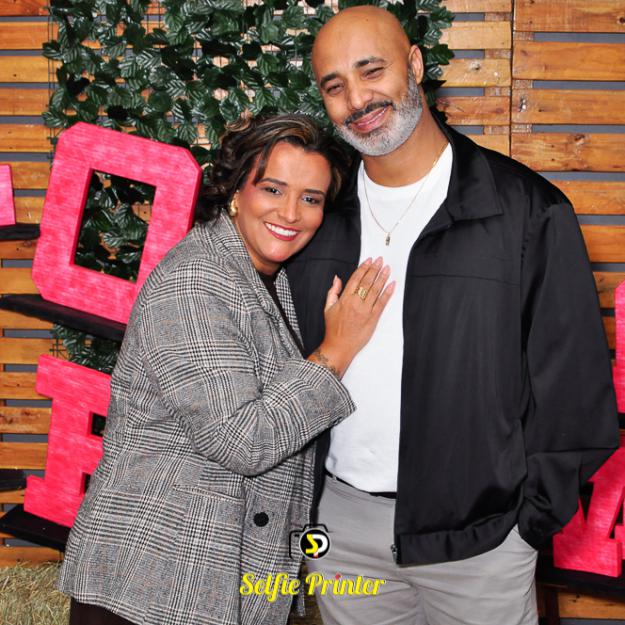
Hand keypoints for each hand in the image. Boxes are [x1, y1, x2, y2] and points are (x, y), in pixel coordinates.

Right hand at [308, 257, 394, 377]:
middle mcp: (355, 303)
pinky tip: (392, 285)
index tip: (369, 261)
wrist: (339, 346)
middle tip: (380, 261)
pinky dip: (388, 293)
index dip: (363, 268)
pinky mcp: (373, 319)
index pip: (356, 279)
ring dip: (382, 278)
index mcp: (344, 299)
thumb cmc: (333, 329)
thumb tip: (337, 279)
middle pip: (367, 282)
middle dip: (374, 269)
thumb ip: (333, 292)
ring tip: (387, 269)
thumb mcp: (328, 308)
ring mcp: (365, 311)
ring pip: (376, 290)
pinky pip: (382, 303)